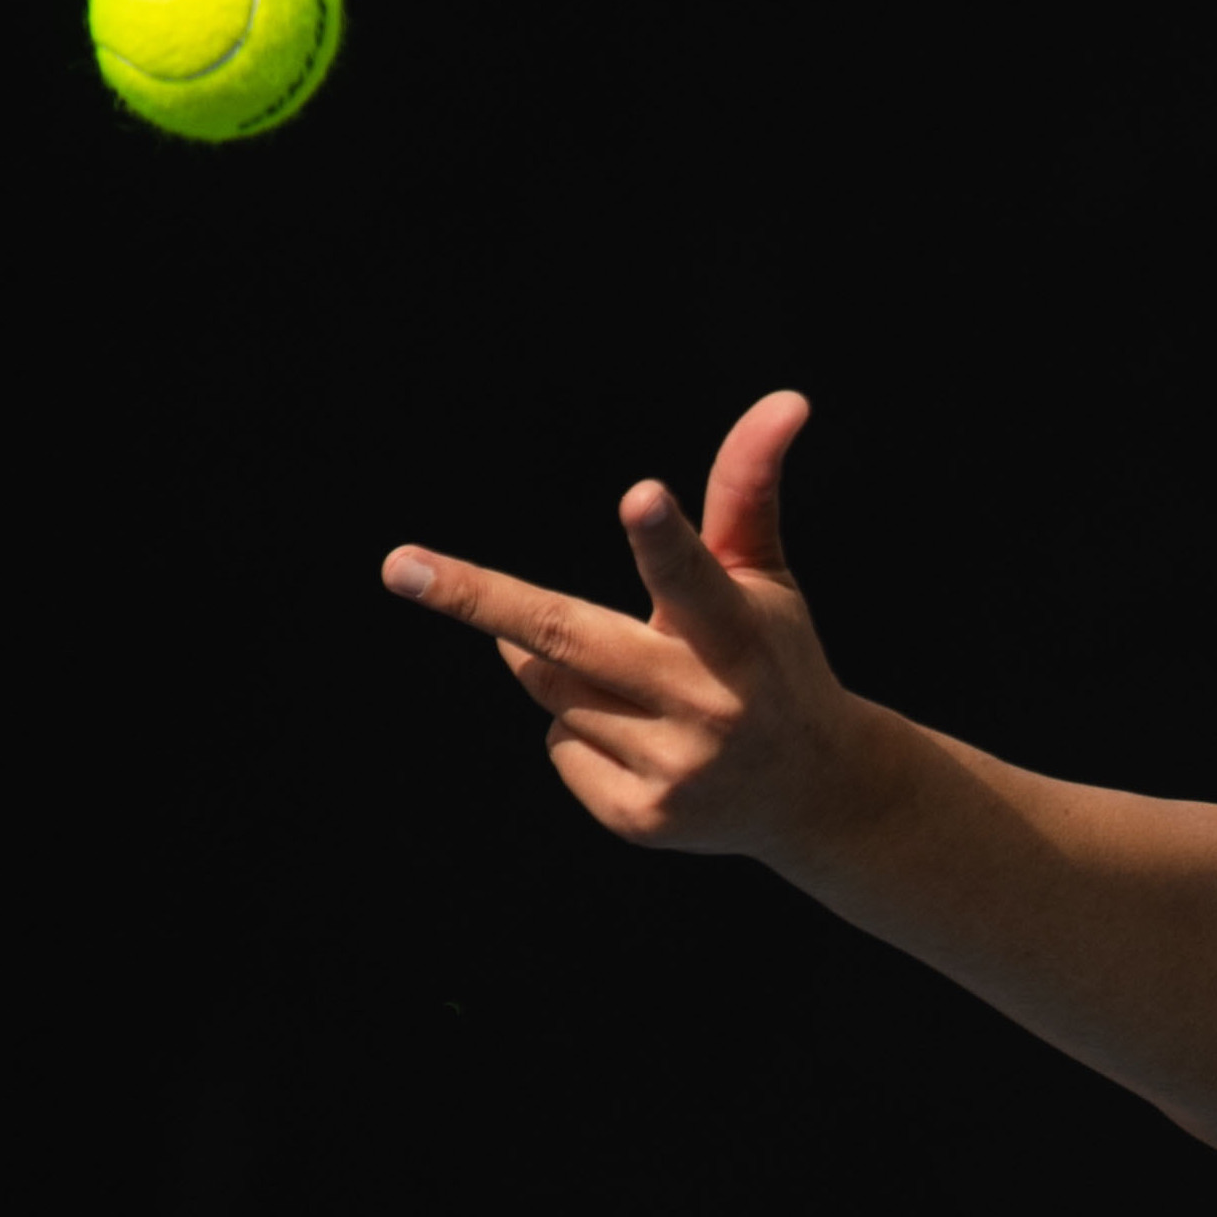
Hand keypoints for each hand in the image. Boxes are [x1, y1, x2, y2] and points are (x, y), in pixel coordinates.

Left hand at [383, 392, 873, 856]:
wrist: (816, 794)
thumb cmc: (776, 658)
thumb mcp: (764, 577)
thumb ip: (746, 488)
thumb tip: (787, 397)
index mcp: (741, 637)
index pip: (693, 579)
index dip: (662, 538)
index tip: (640, 496)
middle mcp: (707, 707)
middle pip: (566, 640)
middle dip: (481, 599)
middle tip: (400, 565)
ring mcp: (671, 770)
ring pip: (550, 688)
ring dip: (559, 666)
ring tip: (637, 682)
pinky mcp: (640, 819)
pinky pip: (559, 743)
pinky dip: (580, 729)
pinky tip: (645, 741)